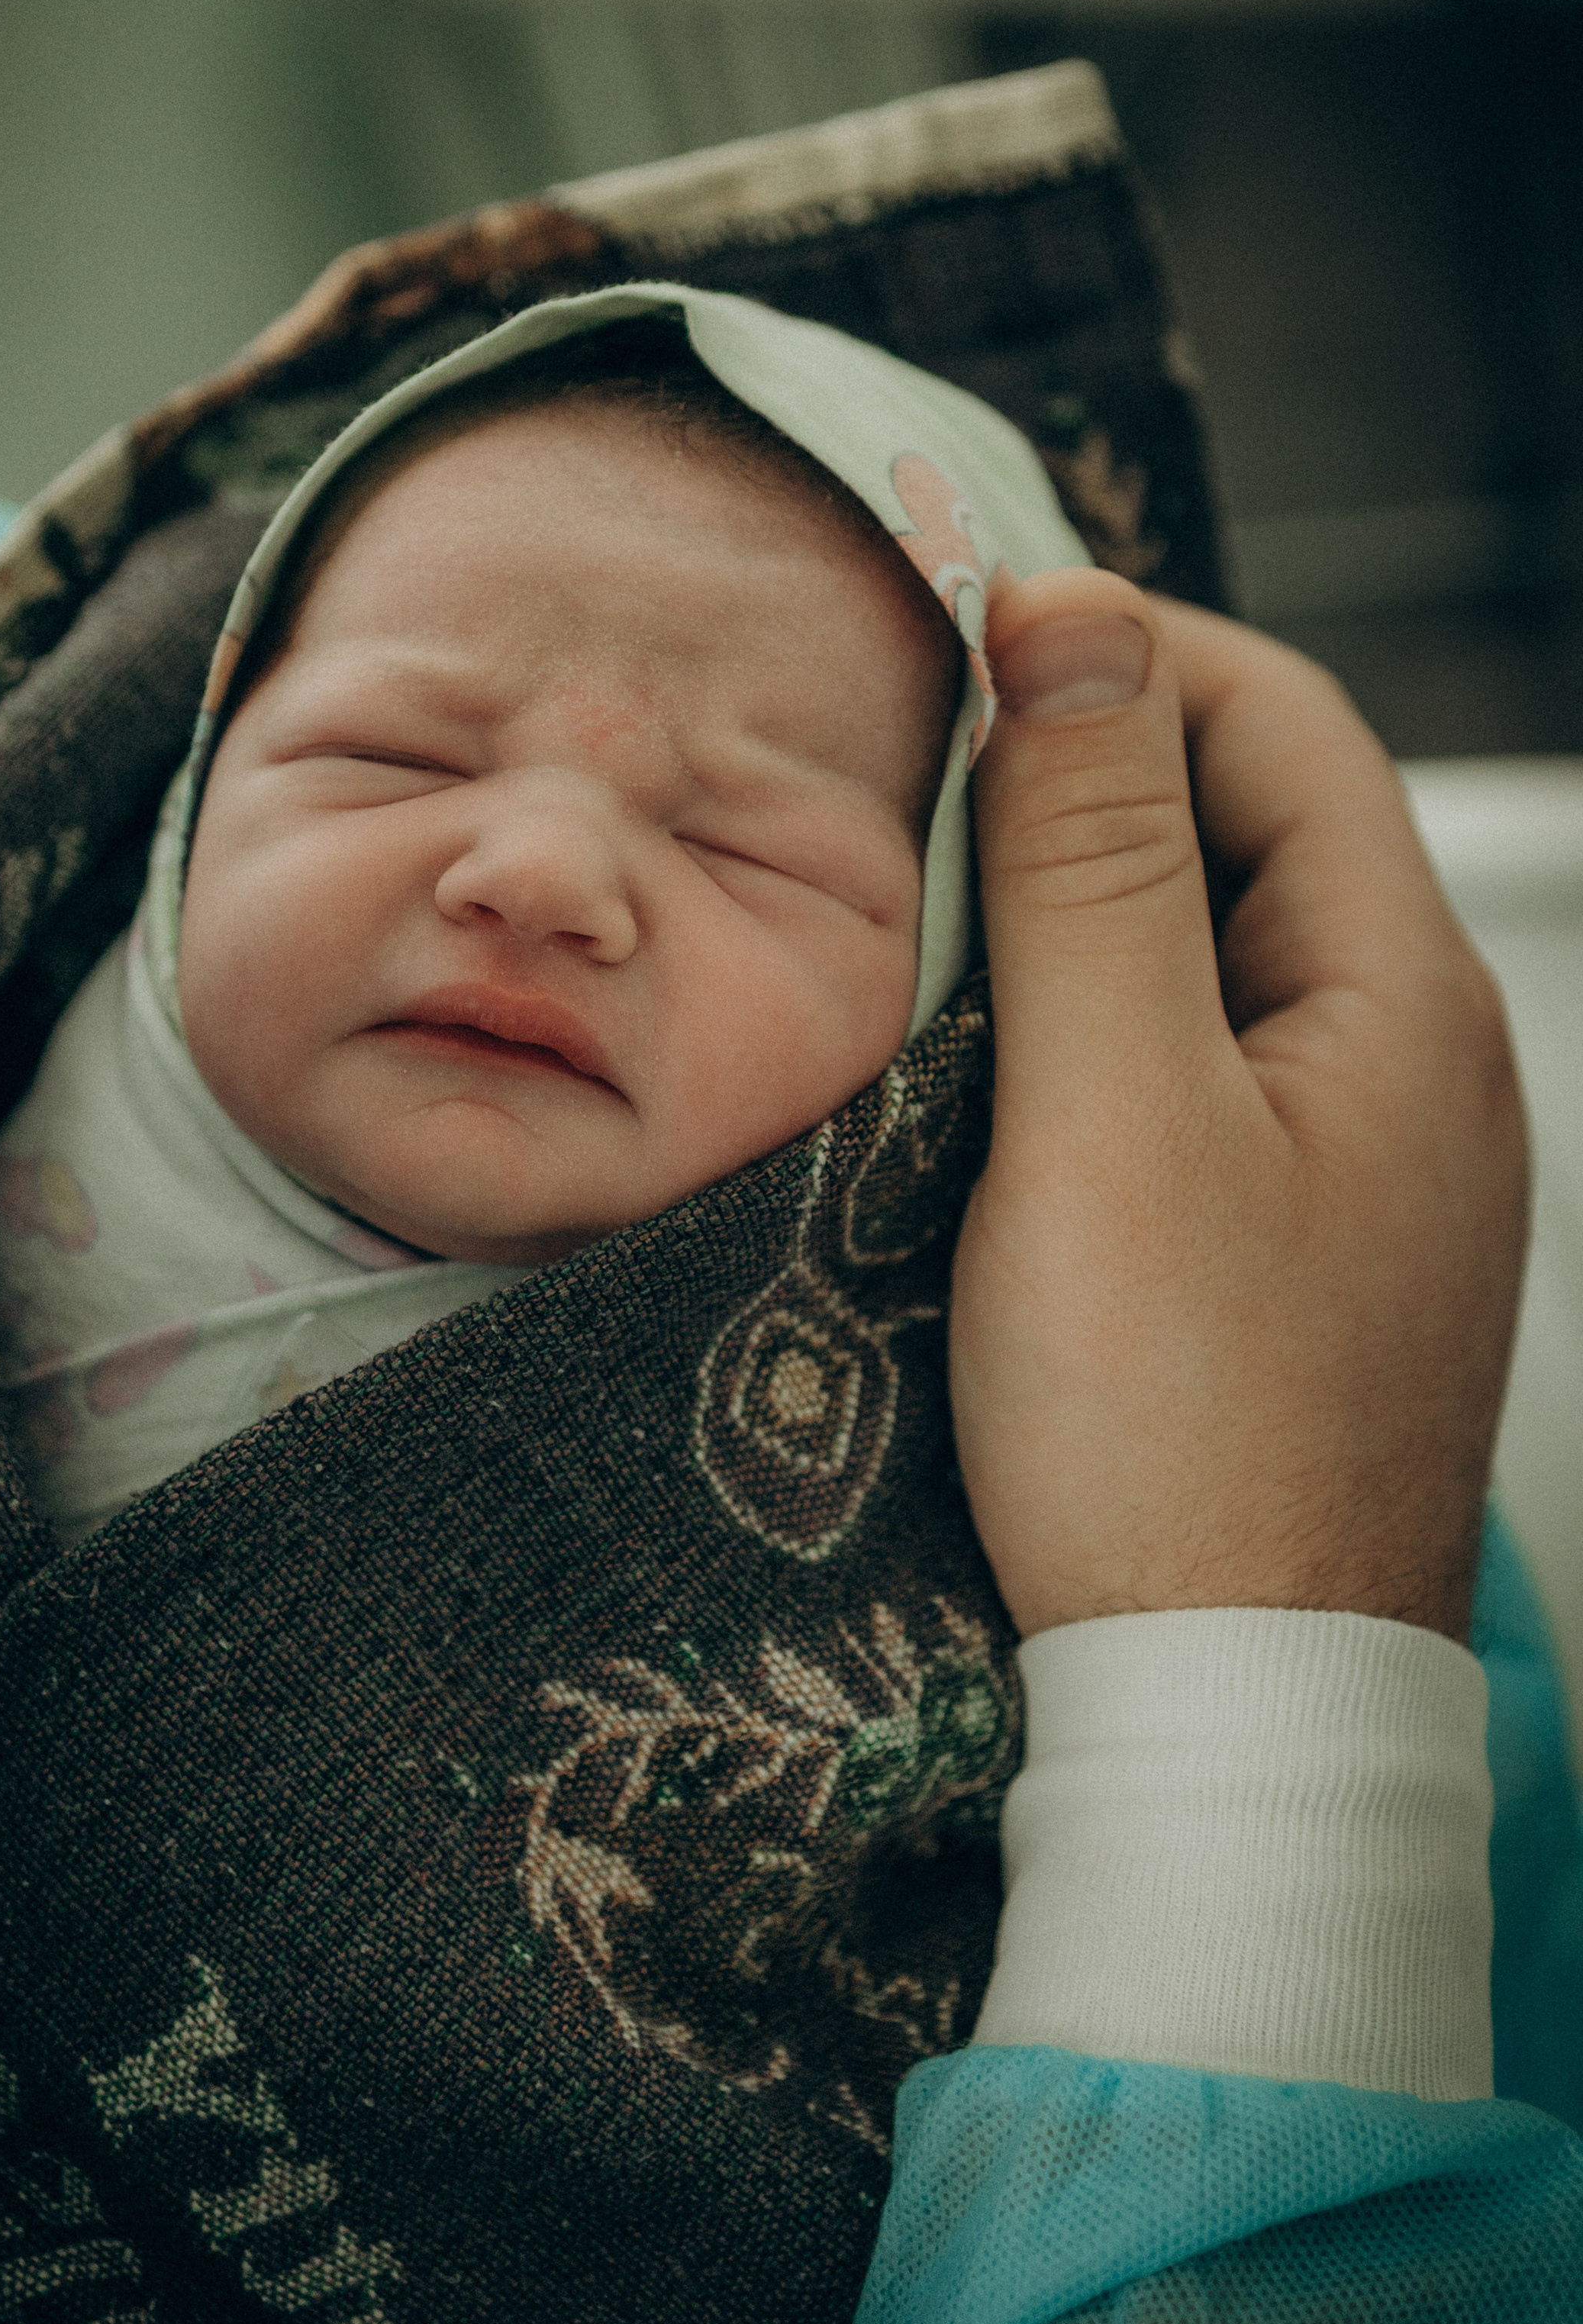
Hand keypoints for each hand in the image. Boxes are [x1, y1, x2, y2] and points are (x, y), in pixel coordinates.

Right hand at [951, 571, 1527, 1645]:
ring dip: (1079, 901)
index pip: (1284, 724)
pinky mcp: (1293, 1246)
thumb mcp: (1110, 1110)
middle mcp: (1410, 1063)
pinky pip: (1197, 1066)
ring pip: (1214, 950)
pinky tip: (989, 1061)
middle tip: (913, 780)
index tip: (959, 648)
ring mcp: (1360, 1161)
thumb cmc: (1171, 1422)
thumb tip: (1069, 615)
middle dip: (1091, 771)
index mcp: (1400, 999)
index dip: (1127, 651)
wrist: (1229, 1708)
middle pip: (1254, 828)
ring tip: (925, 908)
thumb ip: (1090, 858)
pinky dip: (1094, 1022)